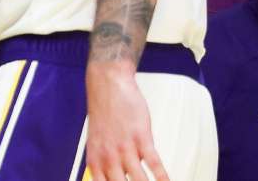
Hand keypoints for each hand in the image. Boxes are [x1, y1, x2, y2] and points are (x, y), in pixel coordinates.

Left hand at [84, 64, 168, 180]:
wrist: (108, 86)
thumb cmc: (104, 115)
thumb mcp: (96, 142)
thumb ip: (102, 164)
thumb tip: (111, 178)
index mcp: (95, 162)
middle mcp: (108, 158)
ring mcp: (125, 148)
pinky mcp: (141, 138)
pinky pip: (154, 164)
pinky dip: (163, 178)